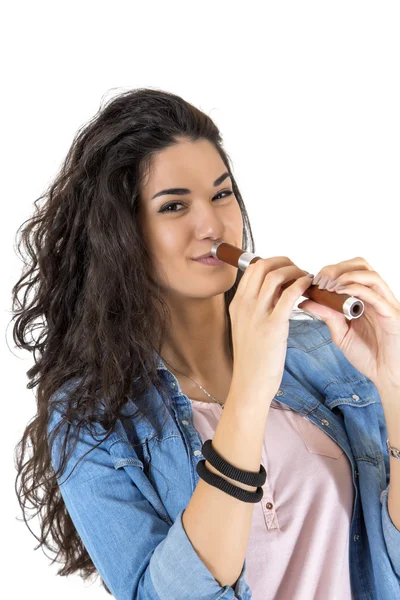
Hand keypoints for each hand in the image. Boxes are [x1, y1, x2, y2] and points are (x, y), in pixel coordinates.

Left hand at [298, 257, 399, 393]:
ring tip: (328, 286)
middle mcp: (376, 296)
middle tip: (320, 280)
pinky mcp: (391, 314)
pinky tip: (340, 292)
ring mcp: (385, 303)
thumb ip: (326, 315)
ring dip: (346, 275)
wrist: (386, 375)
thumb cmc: (368, 355)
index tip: (311, 281)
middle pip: (360, 265)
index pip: (349, 271)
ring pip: (370, 274)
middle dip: (337, 268)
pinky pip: (376, 295)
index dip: (329, 271)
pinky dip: (357, 288)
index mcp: (364, 298)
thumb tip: (305, 301)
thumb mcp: (341, 333)